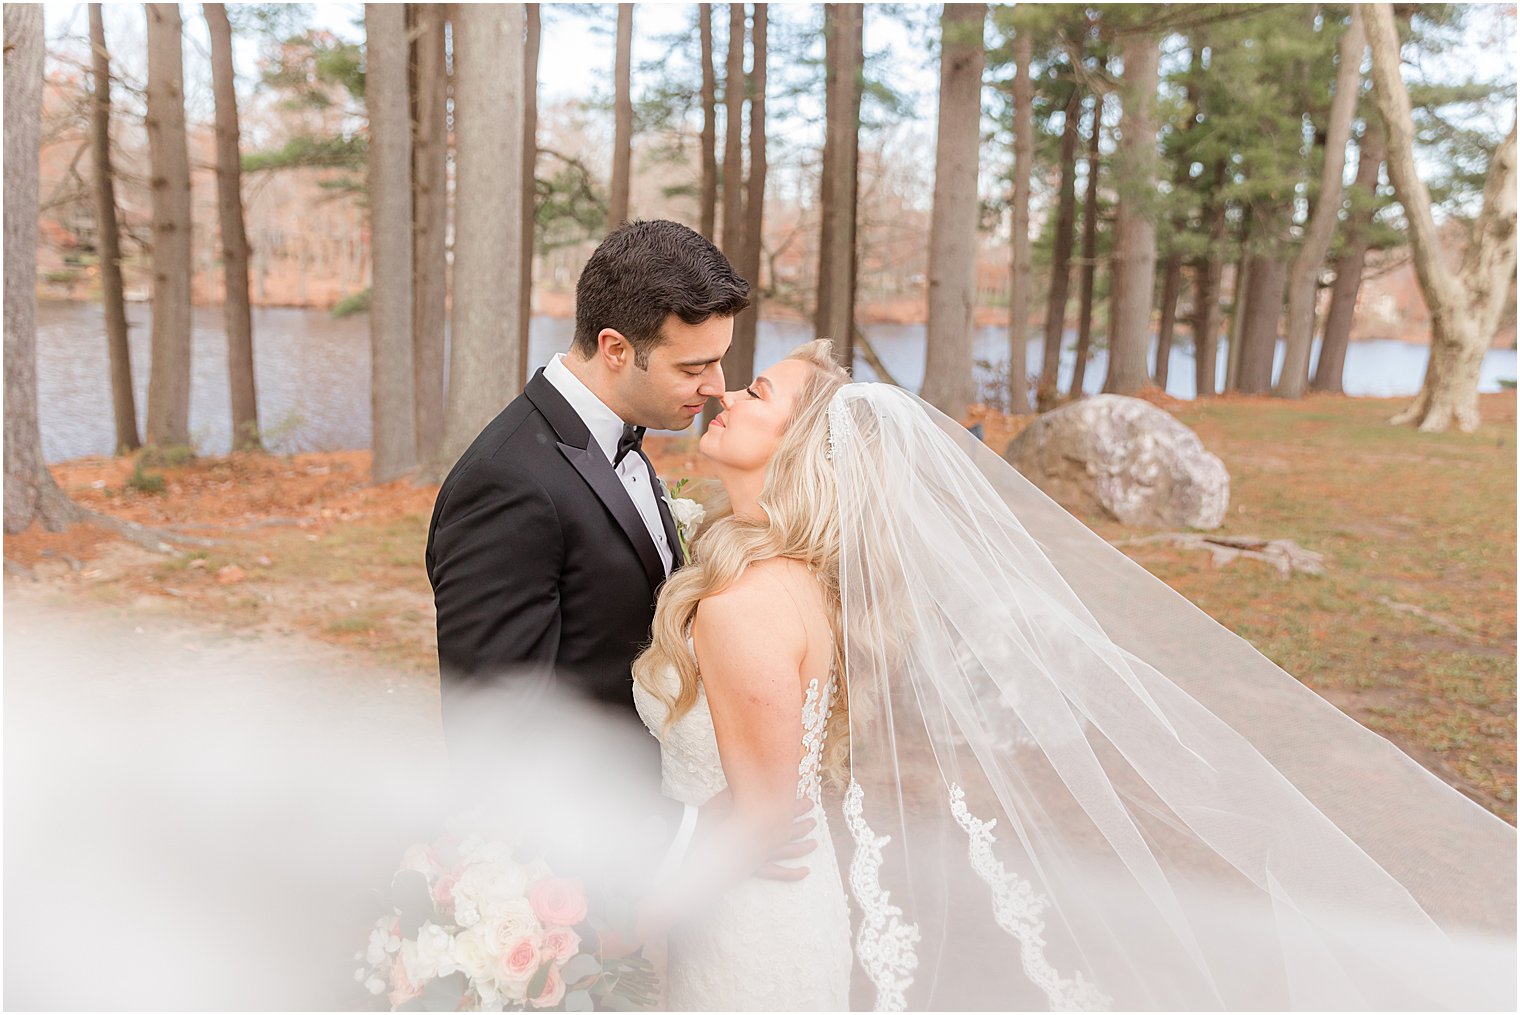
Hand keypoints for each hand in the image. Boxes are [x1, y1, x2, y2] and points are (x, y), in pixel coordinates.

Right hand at [697, 789, 816, 880]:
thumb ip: (746, 786)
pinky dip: (792, 873)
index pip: (786, 809)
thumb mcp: (728, 795)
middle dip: (803, 824)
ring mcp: (761, 852)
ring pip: (788, 850)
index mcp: (761, 816)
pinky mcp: (754, 867)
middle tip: (814, 820)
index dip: (799, 806)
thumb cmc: (710, 817)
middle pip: (790, 829)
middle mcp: (765, 835)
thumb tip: (757, 772)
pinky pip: (777, 872)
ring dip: (803, 846)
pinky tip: (805, 872)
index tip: (810, 802)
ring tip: (814, 843)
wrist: (694, 840)